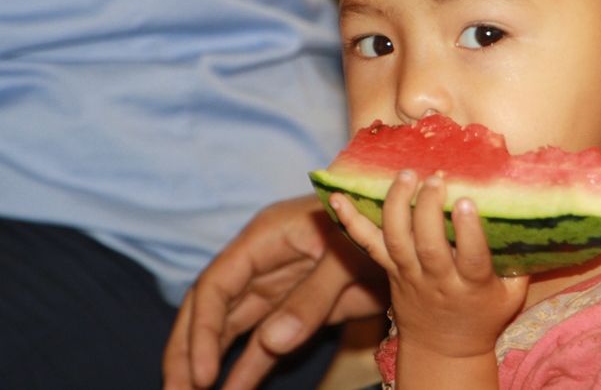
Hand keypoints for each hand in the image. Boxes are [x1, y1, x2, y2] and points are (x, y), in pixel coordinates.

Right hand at [162, 195, 387, 389]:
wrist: (412, 230)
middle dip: (188, 349)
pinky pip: (262, 342)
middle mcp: (261, 262)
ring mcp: (275, 286)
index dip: (203, 330)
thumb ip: (312, 298)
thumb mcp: (348, 256)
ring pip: (230, 328)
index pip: (217, 285)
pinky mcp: (294, 308)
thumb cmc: (378, 225)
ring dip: (211, 363)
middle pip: (210, 307)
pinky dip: (247, 368)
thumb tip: (272, 343)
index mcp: (265, 238)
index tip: (201, 374)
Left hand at [331, 171, 528, 358]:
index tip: (466, 201)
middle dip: (428, 209)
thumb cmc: (483, 313)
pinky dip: (349, 220)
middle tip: (434, 178)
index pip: (471, 258)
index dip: (468, 230)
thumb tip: (529, 214)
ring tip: (405, 175)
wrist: (443, 349)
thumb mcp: (511, 294)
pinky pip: (365, 244)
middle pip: (428, 245)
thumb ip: (518, 260)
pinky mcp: (388, 270)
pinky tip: (336, 197)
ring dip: (397, 205)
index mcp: (472, 287)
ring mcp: (408, 275)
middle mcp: (437, 280)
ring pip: (396, 240)